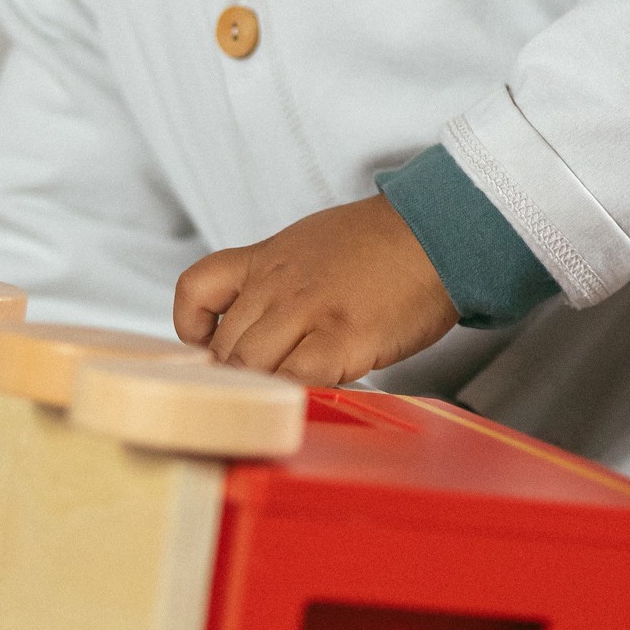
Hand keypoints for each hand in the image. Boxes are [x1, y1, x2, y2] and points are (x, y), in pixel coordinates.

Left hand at [175, 195, 457, 386]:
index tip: (212, 350)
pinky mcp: (340, 339)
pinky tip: (309, 398)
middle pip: (223, 345)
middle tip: (255, 391)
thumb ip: (277, 279)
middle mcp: (276, 284)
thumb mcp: (309, 243)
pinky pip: (294, 380)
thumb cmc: (382, 243)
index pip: (195, 291)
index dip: (194, 330)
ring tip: (282, 399)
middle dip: (231, 376)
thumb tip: (262, 324)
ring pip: (248, 366)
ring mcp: (305, 311)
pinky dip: (292, 397)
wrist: (435, 230)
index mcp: (266, 259)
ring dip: (260, 390)